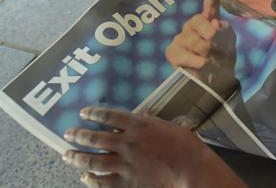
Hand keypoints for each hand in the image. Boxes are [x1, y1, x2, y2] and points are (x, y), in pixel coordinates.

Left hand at [63, 107, 245, 187]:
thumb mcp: (170, 126)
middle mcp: (126, 143)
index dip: (93, 113)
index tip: (83, 113)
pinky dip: (91, 179)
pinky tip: (85, 177)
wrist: (189, 168)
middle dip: (78, 135)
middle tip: (68, 134)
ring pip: (92, 161)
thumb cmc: (185, 146)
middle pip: (94, 138)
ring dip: (77, 158)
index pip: (109, 116)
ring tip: (67, 155)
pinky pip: (102, 181)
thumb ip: (152, 121)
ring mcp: (124, 163)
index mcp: (138, 126)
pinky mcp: (126, 182)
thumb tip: (144, 114)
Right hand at [165, 0, 235, 81]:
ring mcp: (181, 38)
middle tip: (215, 48)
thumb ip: (224, 30)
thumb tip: (213, 23)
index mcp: (208, 21)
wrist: (217, 81)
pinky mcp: (173, 52)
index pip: (210, 6)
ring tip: (210, 60)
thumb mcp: (229, 43)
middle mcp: (193, 26)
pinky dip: (197, 60)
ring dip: (206, 53)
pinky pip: (185, 54)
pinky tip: (203, 64)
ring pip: (193, 40)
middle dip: (209, 35)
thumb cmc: (222, 59)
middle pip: (198, 21)